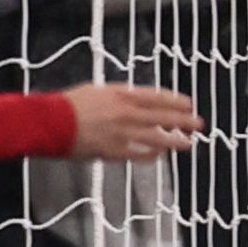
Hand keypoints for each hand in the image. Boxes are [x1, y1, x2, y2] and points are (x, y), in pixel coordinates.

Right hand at [64, 82, 199, 163]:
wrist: (49, 122)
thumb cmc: (67, 104)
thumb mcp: (96, 90)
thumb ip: (118, 95)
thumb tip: (134, 101)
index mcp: (122, 95)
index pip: (158, 97)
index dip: (177, 101)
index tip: (189, 104)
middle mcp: (127, 114)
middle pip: (164, 118)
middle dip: (184, 121)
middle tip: (199, 124)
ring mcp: (122, 134)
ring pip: (158, 138)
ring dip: (175, 141)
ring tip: (188, 144)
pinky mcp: (114, 151)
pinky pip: (140, 155)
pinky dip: (152, 155)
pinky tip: (159, 156)